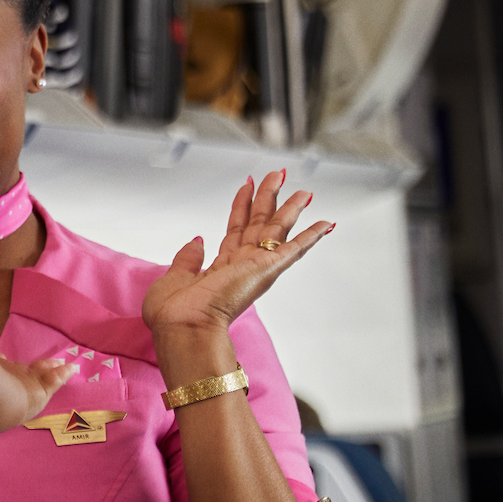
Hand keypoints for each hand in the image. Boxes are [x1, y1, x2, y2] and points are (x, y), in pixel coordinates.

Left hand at [8, 354, 79, 418]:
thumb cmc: (16, 412)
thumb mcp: (27, 413)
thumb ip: (26, 405)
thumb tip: (18, 408)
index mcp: (42, 389)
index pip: (55, 378)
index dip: (64, 372)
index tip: (72, 366)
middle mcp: (30, 375)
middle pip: (42, 367)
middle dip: (50, 364)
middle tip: (58, 361)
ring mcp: (14, 368)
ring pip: (22, 365)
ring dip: (24, 366)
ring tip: (26, 366)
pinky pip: (1, 360)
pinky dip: (1, 361)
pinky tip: (0, 358)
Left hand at [144, 170, 330, 341]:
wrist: (184, 327)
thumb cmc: (175, 313)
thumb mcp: (175, 277)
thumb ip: (187, 258)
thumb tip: (197, 240)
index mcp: (221, 267)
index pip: (236, 229)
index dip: (242, 205)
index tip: (248, 185)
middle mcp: (242, 265)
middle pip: (259, 223)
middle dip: (268, 196)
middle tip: (278, 174)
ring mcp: (256, 267)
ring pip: (277, 228)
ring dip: (290, 207)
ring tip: (303, 188)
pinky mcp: (267, 269)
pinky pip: (294, 249)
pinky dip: (312, 235)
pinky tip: (327, 223)